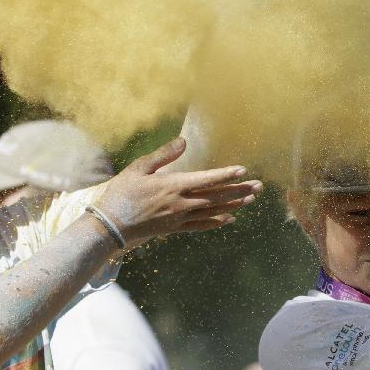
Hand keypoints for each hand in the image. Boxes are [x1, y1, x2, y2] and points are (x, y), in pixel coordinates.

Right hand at [94, 137, 261, 246]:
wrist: (110, 226)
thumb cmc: (121, 193)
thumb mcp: (139, 168)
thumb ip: (163, 155)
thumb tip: (183, 141)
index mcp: (173, 185)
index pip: (206, 179)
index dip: (226, 174)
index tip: (243, 170)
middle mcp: (181, 203)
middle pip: (216, 196)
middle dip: (239, 190)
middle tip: (259, 186)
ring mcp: (180, 217)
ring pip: (213, 211)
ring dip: (233, 204)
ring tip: (251, 199)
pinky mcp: (175, 228)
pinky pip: (201, 226)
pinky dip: (217, 222)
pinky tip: (229, 219)